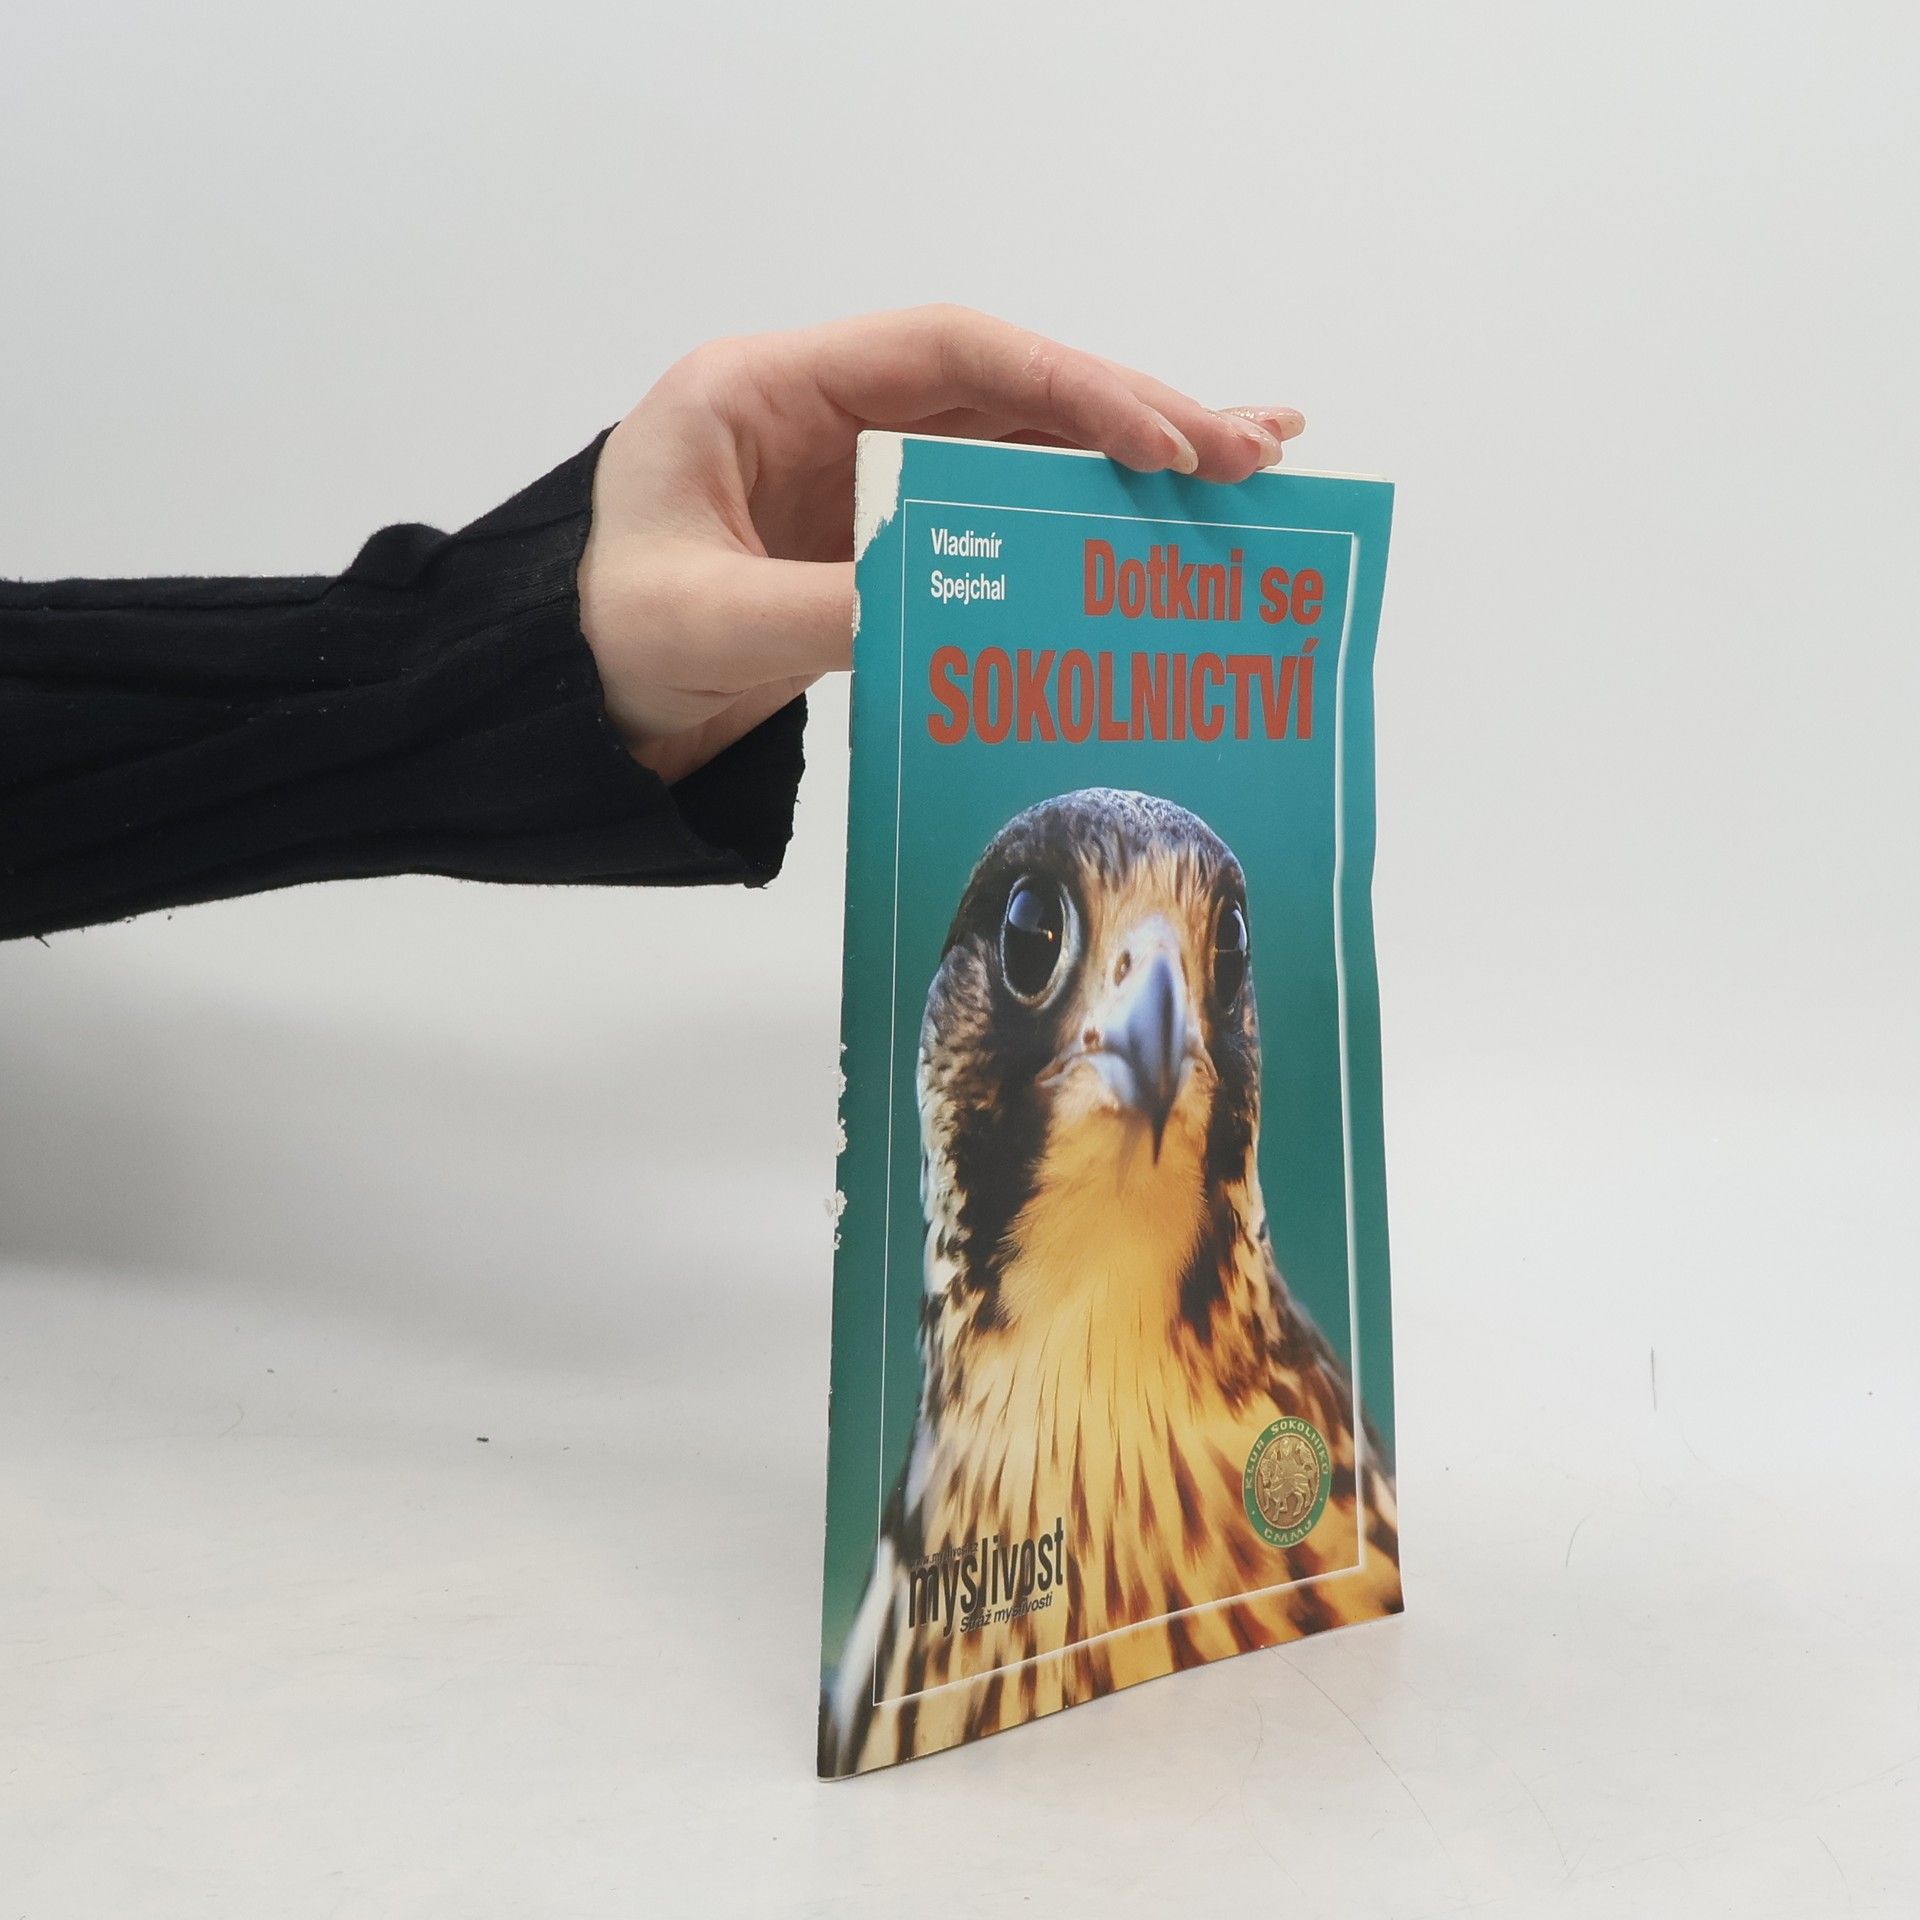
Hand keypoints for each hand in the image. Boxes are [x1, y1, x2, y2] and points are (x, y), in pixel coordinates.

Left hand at [577, 306, 1305, 781]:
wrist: (565, 706)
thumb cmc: (599, 643)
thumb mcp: (704, 625)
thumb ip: (832, 606)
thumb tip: (960, 603)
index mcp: (764, 390)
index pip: (945, 351)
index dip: (1064, 384)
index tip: (1159, 436)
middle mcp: (823, 410)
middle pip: (1003, 388)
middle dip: (1129, 412)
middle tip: (1251, 446)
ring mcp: (854, 471)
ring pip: (1013, 442)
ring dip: (1125, 456)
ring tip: (1247, 469)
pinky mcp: (874, 534)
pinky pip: (991, 511)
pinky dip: (1072, 515)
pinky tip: (1150, 523)